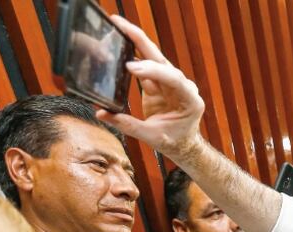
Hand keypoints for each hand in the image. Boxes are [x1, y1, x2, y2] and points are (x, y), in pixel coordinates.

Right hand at [95, 15, 204, 157]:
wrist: (183, 144)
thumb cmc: (173, 141)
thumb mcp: (152, 137)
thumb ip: (128, 125)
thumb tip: (102, 113)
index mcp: (190, 100)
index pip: (172, 79)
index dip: (152, 71)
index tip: (131, 67)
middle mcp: (184, 86)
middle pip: (162, 60)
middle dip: (141, 41)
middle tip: (121, 25)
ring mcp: (172, 82)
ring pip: (153, 58)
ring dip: (135, 42)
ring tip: (118, 27)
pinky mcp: (160, 81)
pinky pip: (147, 65)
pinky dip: (133, 53)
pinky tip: (120, 42)